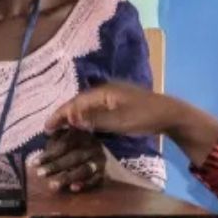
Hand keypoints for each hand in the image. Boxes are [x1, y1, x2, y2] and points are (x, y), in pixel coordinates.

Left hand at [33, 128, 105, 192]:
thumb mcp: (61, 134)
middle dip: (55, 167)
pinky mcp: (103, 171)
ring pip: (84, 169)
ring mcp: (99, 159)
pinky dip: (85, 184)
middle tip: (40, 174)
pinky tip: (73, 188)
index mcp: (81, 134)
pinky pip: (95, 179)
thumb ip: (54, 130)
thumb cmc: (68, 142)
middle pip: (73, 157)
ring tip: (52, 185)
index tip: (33, 164)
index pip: (63, 145)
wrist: (90, 148)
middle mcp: (92, 146)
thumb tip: (47, 128)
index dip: (49, 155)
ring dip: (68, 177)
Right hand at [46, 82, 217, 165]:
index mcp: (103, 91)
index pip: (75, 103)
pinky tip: (80, 123)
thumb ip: (94, 120)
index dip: (60, 114)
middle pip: (78, 102)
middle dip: (64, 114)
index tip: (46, 126)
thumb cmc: (145, 117)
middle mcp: (105, 90)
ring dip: (73, 115)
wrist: (171, 114)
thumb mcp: (118, 121)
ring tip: (60, 126)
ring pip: (86, 104)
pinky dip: (84, 115)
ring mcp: (112, 94)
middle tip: (49, 127)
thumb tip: (71, 120)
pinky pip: (95, 107)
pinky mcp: (118, 101)